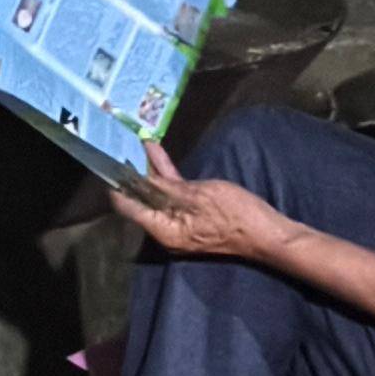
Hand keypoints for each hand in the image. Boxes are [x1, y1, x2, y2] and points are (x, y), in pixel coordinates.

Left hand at [111, 141, 288, 258]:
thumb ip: (164, 188)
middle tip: (117, 147)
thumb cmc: (234, 215)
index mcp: (163, 230)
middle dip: (130, 174)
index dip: (115, 184)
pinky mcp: (193, 214)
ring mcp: (180, 222)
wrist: (268, 233)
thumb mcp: (197, 196)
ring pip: (156, 194)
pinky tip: (157, 153)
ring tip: (134, 143)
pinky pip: (173, 194)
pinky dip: (166, 176)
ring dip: (148, 170)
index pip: (128, 207)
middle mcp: (166, 230)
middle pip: (140, 200)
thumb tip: (137, 181)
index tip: (106, 160)